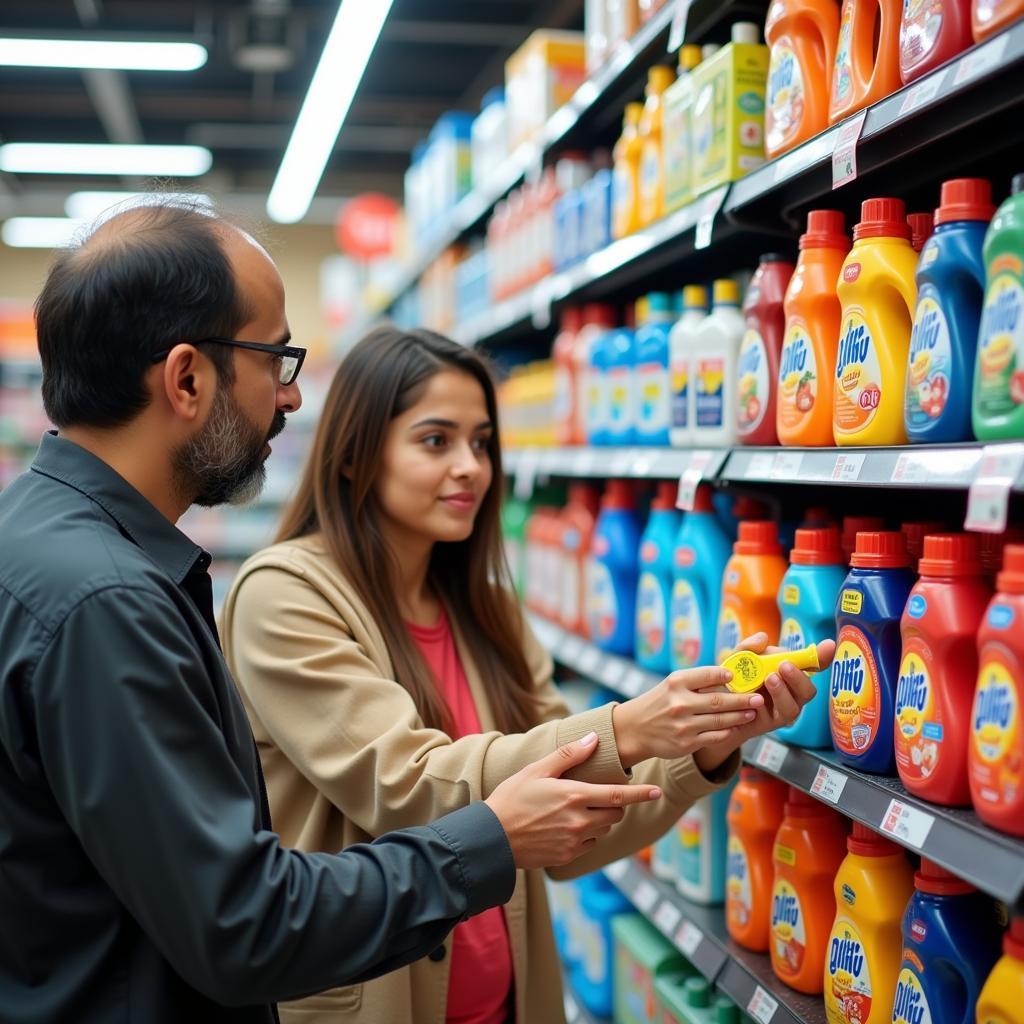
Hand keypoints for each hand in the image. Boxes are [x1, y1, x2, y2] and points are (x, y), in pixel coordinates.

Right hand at [485, 732, 661, 869]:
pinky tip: (565, 826)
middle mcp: (579, 821)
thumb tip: (593, 739)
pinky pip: (589, 844)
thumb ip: (568, 755)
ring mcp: (574, 841)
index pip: (618, 795)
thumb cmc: (511, 798)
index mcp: (574, 796)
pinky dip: (586, 834)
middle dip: (614, 804)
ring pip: (603, 830)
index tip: (657, 791)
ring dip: (599, 820)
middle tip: (597, 794)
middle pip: (615, 813)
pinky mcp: (567, 856)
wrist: (492, 838)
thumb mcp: (537, 770)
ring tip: (574, 810)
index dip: (640, 793)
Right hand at [611, 665, 766, 769]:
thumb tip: (731, 675)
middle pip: (718, 700)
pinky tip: (737, 727)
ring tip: (752, 712)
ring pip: (720, 720)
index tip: (738, 675)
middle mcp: (679, 703)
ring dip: (740, 716)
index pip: (707, 675)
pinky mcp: (686, 743)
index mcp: (676, 682)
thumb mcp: (672, 684)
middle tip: (758, 698)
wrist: (636, 728)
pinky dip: (728, 732)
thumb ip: (698, 680)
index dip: (725, 675)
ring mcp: (683, 725)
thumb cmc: (660, 702)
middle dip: (742, 699)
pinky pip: (714, 736)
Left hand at [692, 633, 836, 774]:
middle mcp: (791, 693)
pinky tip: (755, 697)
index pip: (810, 666)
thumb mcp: (737, 659)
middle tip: (784, 666)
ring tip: (770, 679)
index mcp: (788, 674)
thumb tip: (764, 638)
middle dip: (798, 677)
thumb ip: (748, 648)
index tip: (829, 645)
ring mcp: (782, 710)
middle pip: (808, 690)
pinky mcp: (771, 724)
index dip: (822, 657)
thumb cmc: (733, 680)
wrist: (717, 706)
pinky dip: (766, 705)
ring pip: (794, 706)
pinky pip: (775, 717)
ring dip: (783, 691)